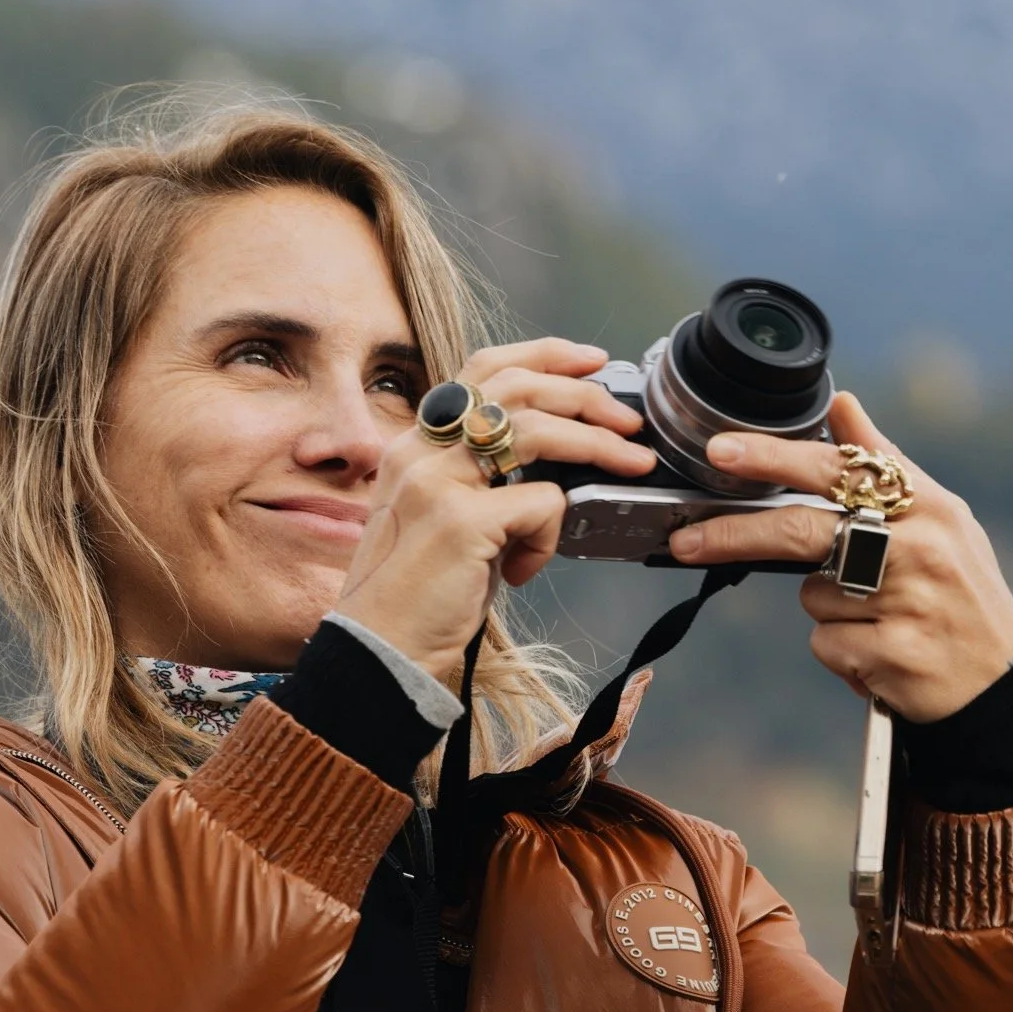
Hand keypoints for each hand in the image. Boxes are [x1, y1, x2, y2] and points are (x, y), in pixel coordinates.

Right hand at [334, 339, 654, 688]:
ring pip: (536, 429)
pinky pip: (542, 503)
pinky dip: (552, 533)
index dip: (542, 355)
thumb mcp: (449, 519)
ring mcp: (436, 483)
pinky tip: (526, 568)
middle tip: (629, 422)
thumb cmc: (419, 597)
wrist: (380, 656)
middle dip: (586, 395)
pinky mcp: (461, 522)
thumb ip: (487, 481)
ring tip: (632, 464)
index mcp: (415, 445)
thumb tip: (560, 460)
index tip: (591, 361)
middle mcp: (420, 452)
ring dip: (597, 443)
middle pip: (516, 387)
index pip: (482, 369)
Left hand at [667, 389, 1012, 722]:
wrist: (1001, 683)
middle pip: (806, 530)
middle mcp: (921, 549)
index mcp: (930, 507)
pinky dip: (842, 651)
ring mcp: (910, 604)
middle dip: (737, 533)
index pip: (841, 470)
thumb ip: (885, 463)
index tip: (722, 451)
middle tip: (688, 540)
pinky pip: (827, 644)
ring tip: (876, 617)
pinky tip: (879, 652)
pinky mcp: (895, 655)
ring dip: (828, 609)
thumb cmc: (959, 590)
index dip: (776, 458)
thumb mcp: (940, 519)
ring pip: (812, 596)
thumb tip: (842, 403)